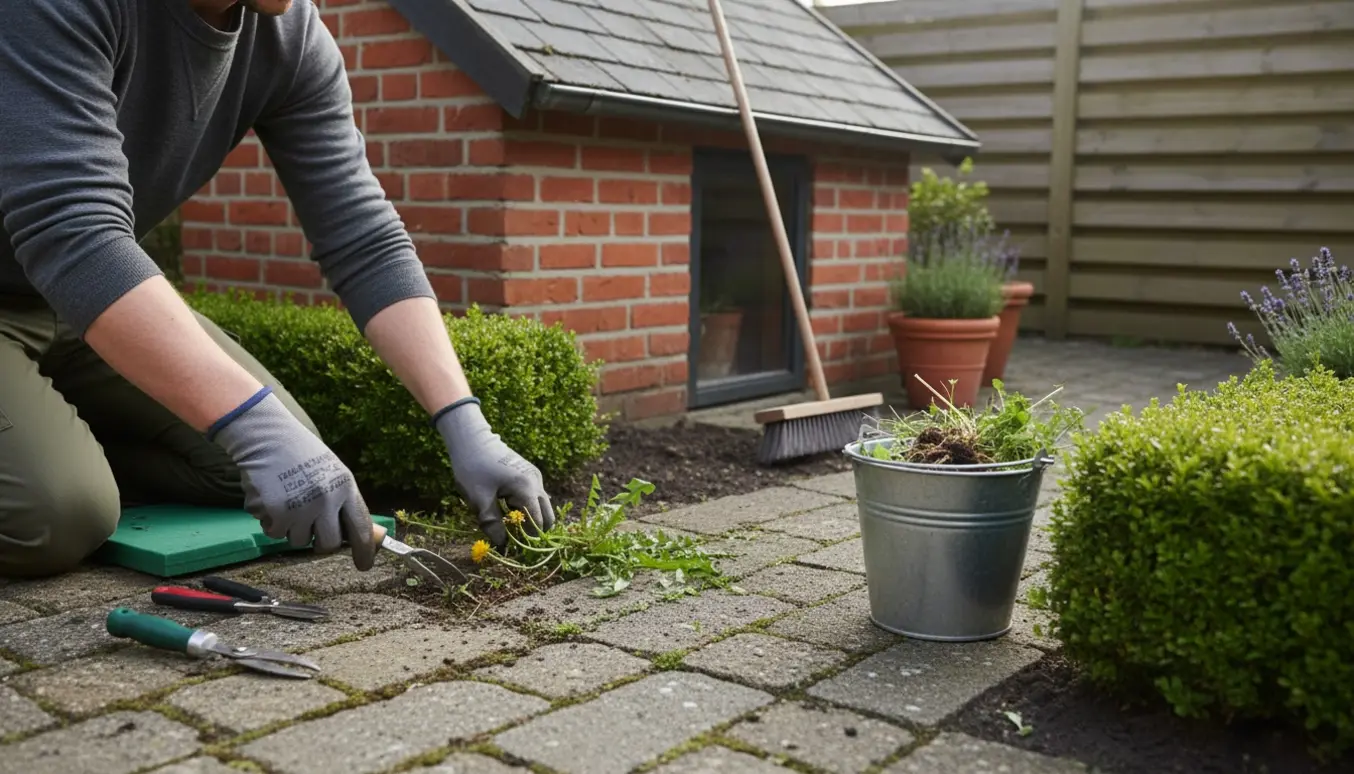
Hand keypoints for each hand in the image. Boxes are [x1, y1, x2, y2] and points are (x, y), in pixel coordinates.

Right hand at [208, 388, 376, 569]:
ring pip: (298, 541)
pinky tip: (270, 499)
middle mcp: (326, 499)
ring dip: (290, 528)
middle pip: (329, 544)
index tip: (364, 565)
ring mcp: (301, 507)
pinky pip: (274, 533)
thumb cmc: (300, 454)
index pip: (361, 528)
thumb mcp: (333, 474)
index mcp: (345, 487)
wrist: (266, 436)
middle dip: (318, 542)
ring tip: (287, 501)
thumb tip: (363, 535)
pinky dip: (270, 522)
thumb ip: (344, 502)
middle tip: (309, 528)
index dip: (364, 551)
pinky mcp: (276, 512)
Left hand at [433, 398, 553, 547]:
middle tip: (513, 542)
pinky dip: (525, 509)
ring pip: (541, 507)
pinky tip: (506, 512)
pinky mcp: (529, 475)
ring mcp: (534, 477)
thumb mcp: (479, 500)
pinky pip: (534, 498)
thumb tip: (503, 547)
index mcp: (527, 488)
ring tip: (507, 527)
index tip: (514, 552)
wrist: (470, 439)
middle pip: (546, 517)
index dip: (528, 541)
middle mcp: (536, 482)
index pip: (537, 523)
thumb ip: (492, 524)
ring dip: (529, 520)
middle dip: (533, 532)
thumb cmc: (472, 467)